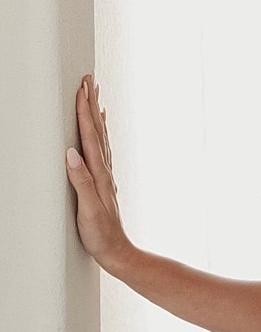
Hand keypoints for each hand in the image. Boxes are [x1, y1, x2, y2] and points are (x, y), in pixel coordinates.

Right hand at [65, 73, 131, 270]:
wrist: (118, 252)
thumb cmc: (101, 234)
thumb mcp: (87, 209)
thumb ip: (80, 181)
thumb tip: (72, 153)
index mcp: (98, 173)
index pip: (89, 136)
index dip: (84, 112)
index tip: (81, 88)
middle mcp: (104, 171)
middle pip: (97, 130)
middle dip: (91, 104)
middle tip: (89, 79)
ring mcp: (104, 176)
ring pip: (100, 137)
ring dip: (96, 115)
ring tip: (95, 95)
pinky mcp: (102, 183)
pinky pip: (101, 150)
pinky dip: (99, 135)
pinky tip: (99, 131)